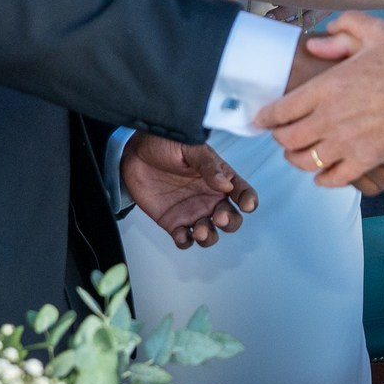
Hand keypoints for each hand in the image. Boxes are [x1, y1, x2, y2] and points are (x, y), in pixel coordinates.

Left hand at [120, 135, 257, 248]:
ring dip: (208, 236)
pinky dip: (185, 241)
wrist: (135, 149)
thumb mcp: (190, 148)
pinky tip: (182, 234)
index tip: (247, 205)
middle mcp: (209, 197)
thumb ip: (208, 165)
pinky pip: (184, 238)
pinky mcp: (172, 221)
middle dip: (229, 223)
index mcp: (220, 178)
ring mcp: (192, 211)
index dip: (248, 200)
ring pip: (209, 233)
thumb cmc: (166, 142)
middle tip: (219, 217)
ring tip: (200, 230)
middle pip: (230, 219)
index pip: (242, 192)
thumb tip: (226, 183)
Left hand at [255, 11, 383, 185]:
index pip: (279, 110)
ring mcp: (345, 144)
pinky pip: (332, 179)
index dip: (265, 116)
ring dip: (296, 157)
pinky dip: (322, 178)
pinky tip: (322, 172)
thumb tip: (316, 44)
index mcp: (325, 88)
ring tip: (299, 151)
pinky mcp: (364, 162)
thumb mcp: (376, 31)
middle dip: (279, 136)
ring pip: (304, 162)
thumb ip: (343, 29)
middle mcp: (328, 120)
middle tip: (282, 132)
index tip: (261, 118)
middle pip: (286, 139)